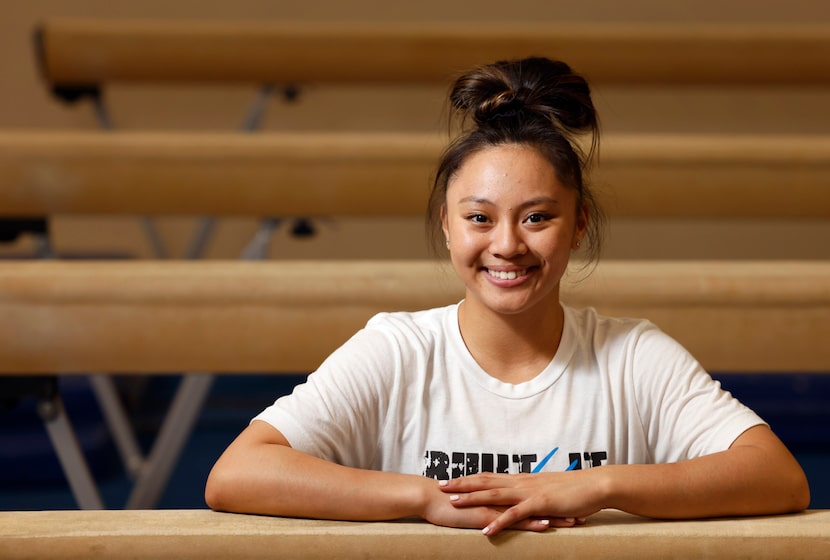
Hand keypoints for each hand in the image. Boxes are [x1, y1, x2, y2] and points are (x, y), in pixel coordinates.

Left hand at [439, 471, 603, 535]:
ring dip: (473, 499)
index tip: (450, 479)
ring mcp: (529, 493)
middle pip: (486, 482)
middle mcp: (522, 483)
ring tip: (453, 503)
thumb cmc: (574, 489)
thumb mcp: (548, 490)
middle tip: (440, 486)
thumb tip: (521, 499)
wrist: (595, 485)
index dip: (469, 478)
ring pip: (495, 495)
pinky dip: (499, 522)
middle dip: (462, 484)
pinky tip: (486, 530)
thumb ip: (532, 494)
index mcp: (522, 480)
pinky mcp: (540, 504)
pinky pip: (515, 514)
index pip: (489, 477)